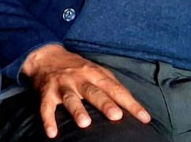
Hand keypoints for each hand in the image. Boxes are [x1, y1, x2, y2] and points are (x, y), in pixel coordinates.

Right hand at [21, 45, 150, 138]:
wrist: (45, 56)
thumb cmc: (77, 67)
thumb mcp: (96, 70)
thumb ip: (112, 84)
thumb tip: (131, 103)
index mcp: (95, 73)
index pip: (116, 90)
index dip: (131, 103)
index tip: (144, 118)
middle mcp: (79, 78)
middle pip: (93, 92)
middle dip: (104, 104)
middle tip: (116, 115)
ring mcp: (62, 85)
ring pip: (70, 98)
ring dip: (76, 110)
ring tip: (84, 123)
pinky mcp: (46, 92)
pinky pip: (46, 107)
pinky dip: (47, 120)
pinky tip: (52, 133)